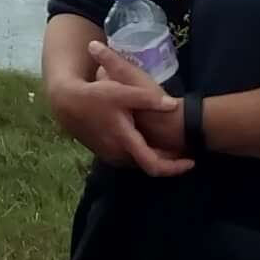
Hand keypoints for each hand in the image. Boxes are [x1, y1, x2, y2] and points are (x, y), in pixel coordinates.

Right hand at [43, 45, 191, 176]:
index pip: (154, 165)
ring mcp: (110, 156)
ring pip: (139, 162)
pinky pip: (129, 158)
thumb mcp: (122, 92)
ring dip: (155, 157)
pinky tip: (150, 140)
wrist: (67, 103)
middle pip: (149, 165)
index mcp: (125, 142)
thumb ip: (147, 99)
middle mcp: (118, 154)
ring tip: (173, 147)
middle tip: (186, 151)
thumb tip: (172, 106)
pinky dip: (143, 153)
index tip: (191, 162)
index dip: (175, 168)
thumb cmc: (94, 96)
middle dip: (169, 161)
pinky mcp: (105, 152)